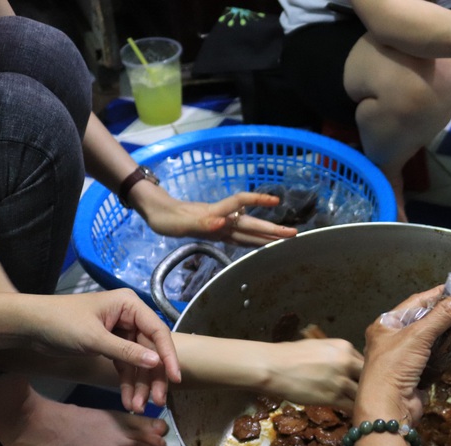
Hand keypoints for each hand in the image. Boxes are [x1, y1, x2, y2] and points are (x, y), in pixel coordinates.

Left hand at [25, 290, 180, 411]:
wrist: (27, 326)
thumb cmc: (60, 323)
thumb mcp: (94, 338)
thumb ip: (127, 352)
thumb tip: (157, 363)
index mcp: (130, 305)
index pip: (158, 332)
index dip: (168, 356)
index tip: (175, 379)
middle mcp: (129, 317)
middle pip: (151, 350)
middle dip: (152, 377)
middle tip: (158, 401)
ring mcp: (120, 332)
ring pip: (139, 361)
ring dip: (139, 385)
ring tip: (138, 406)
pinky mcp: (110, 345)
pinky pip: (125, 366)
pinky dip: (126, 383)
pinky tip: (129, 400)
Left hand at [137, 190, 296, 246]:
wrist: (156, 212)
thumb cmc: (166, 218)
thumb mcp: (180, 223)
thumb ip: (202, 223)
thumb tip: (224, 222)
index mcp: (216, 215)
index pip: (240, 204)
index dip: (258, 201)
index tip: (276, 203)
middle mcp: (222, 219)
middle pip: (251, 223)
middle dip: (273, 229)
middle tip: (294, 234)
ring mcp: (221, 225)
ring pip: (248, 230)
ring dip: (267, 234)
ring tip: (285, 237)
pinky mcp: (217, 230)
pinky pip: (239, 235)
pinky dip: (253, 237)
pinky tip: (260, 239)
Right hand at [260, 339, 363, 409]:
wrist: (274, 367)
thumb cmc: (289, 355)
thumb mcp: (318, 347)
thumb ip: (335, 355)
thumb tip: (343, 364)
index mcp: (345, 347)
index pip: (365, 361)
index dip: (366, 374)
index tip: (365, 382)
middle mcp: (347, 362)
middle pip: (370, 377)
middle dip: (370, 387)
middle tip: (369, 397)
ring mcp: (341, 380)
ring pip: (363, 394)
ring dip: (364, 401)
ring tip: (366, 408)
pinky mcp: (333, 397)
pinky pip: (352, 407)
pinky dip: (355, 412)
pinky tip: (356, 415)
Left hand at [355, 287, 450, 423]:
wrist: (388, 409)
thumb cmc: (395, 366)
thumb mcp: (418, 336)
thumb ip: (443, 315)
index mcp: (386, 324)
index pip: (416, 301)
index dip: (438, 294)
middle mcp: (392, 338)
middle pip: (424, 320)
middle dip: (445, 315)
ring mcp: (404, 357)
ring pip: (431, 338)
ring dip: (447, 334)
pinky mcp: (415, 373)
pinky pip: (434, 356)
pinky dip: (445, 352)